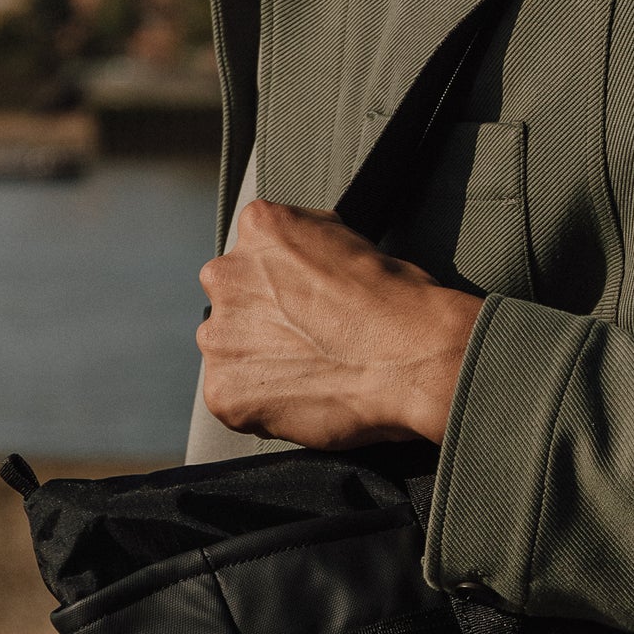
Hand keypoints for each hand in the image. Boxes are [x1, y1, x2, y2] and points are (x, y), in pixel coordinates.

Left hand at [198, 200, 483, 449]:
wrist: (413, 358)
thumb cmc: (397, 302)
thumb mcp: (348, 240)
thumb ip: (306, 251)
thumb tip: (299, 266)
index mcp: (260, 228)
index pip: (252, 255)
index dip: (281, 285)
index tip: (304, 305)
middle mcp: (228, 275)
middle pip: (234, 302)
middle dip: (262, 322)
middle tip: (309, 341)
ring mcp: (220, 335)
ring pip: (229, 351)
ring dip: (258, 362)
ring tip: (310, 373)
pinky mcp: (224, 390)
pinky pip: (234, 399)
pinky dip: (262, 405)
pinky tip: (305, 396)